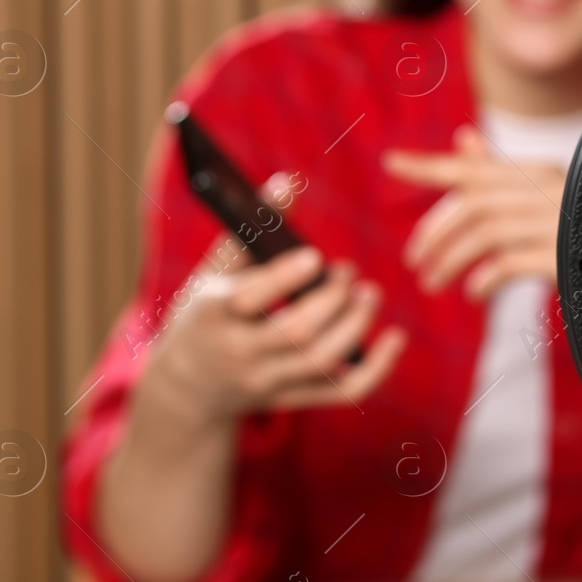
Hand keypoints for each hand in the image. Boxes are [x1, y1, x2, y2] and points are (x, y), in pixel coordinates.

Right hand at [145, 238, 405, 418]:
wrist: (187, 387)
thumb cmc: (205, 313)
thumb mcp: (213, 271)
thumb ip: (250, 229)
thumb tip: (289, 181)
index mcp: (211, 315)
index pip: (249, 300)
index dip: (285, 278)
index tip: (316, 257)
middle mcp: (238, 353)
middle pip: (295, 333)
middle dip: (332, 301)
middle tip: (350, 273)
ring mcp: (266, 383)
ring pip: (321, 362)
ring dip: (356, 326)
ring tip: (370, 295)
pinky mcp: (290, 400)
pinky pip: (341, 393)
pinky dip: (375, 369)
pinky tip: (394, 340)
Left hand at [383, 124, 564, 299]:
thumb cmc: (580, 249)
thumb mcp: (539, 209)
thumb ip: (500, 179)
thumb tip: (464, 136)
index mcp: (542, 173)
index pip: (475, 167)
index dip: (430, 166)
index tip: (390, 162)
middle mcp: (554, 189)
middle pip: (474, 202)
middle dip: (435, 231)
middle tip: (414, 260)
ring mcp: (563, 221)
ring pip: (486, 233)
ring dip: (450, 259)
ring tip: (432, 283)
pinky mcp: (567, 257)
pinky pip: (509, 262)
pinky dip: (484, 278)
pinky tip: (474, 293)